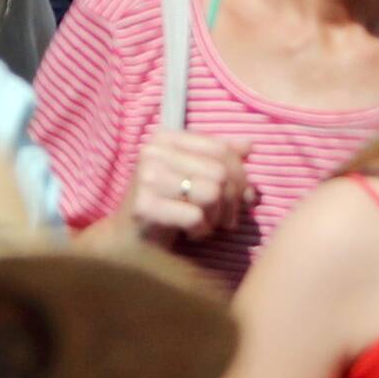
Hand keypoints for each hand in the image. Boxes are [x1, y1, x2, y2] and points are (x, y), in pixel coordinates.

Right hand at [126, 128, 253, 247]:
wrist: (129, 239)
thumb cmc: (167, 204)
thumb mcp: (193, 175)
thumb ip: (220, 158)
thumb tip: (249, 145)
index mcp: (165, 138)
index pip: (221, 149)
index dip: (241, 176)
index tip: (242, 197)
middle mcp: (152, 152)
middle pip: (220, 172)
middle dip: (231, 201)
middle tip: (225, 218)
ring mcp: (146, 178)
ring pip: (211, 193)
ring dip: (216, 216)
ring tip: (205, 224)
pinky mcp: (144, 206)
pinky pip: (195, 216)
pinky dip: (200, 229)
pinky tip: (190, 233)